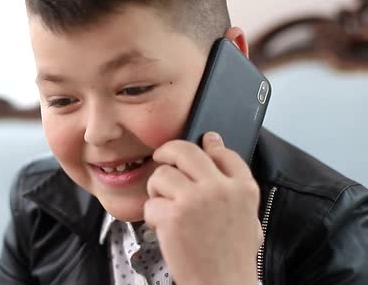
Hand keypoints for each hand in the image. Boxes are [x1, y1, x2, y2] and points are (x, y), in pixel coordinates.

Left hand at [144, 132, 262, 284]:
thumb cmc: (232, 256)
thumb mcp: (248, 215)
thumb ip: (232, 180)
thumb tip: (215, 143)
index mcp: (242, 188)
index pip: (222, 152)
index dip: (208, 146)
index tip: (202, 145)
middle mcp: (219, 189)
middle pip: (185, 150)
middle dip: (168, 152)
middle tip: (162, 159)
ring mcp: (194, 200)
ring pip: (161, 175)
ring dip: (157, 189)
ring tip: (165, 205)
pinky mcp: (172, 216)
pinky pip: (150, 202)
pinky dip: (152, 215)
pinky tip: (163, 227)